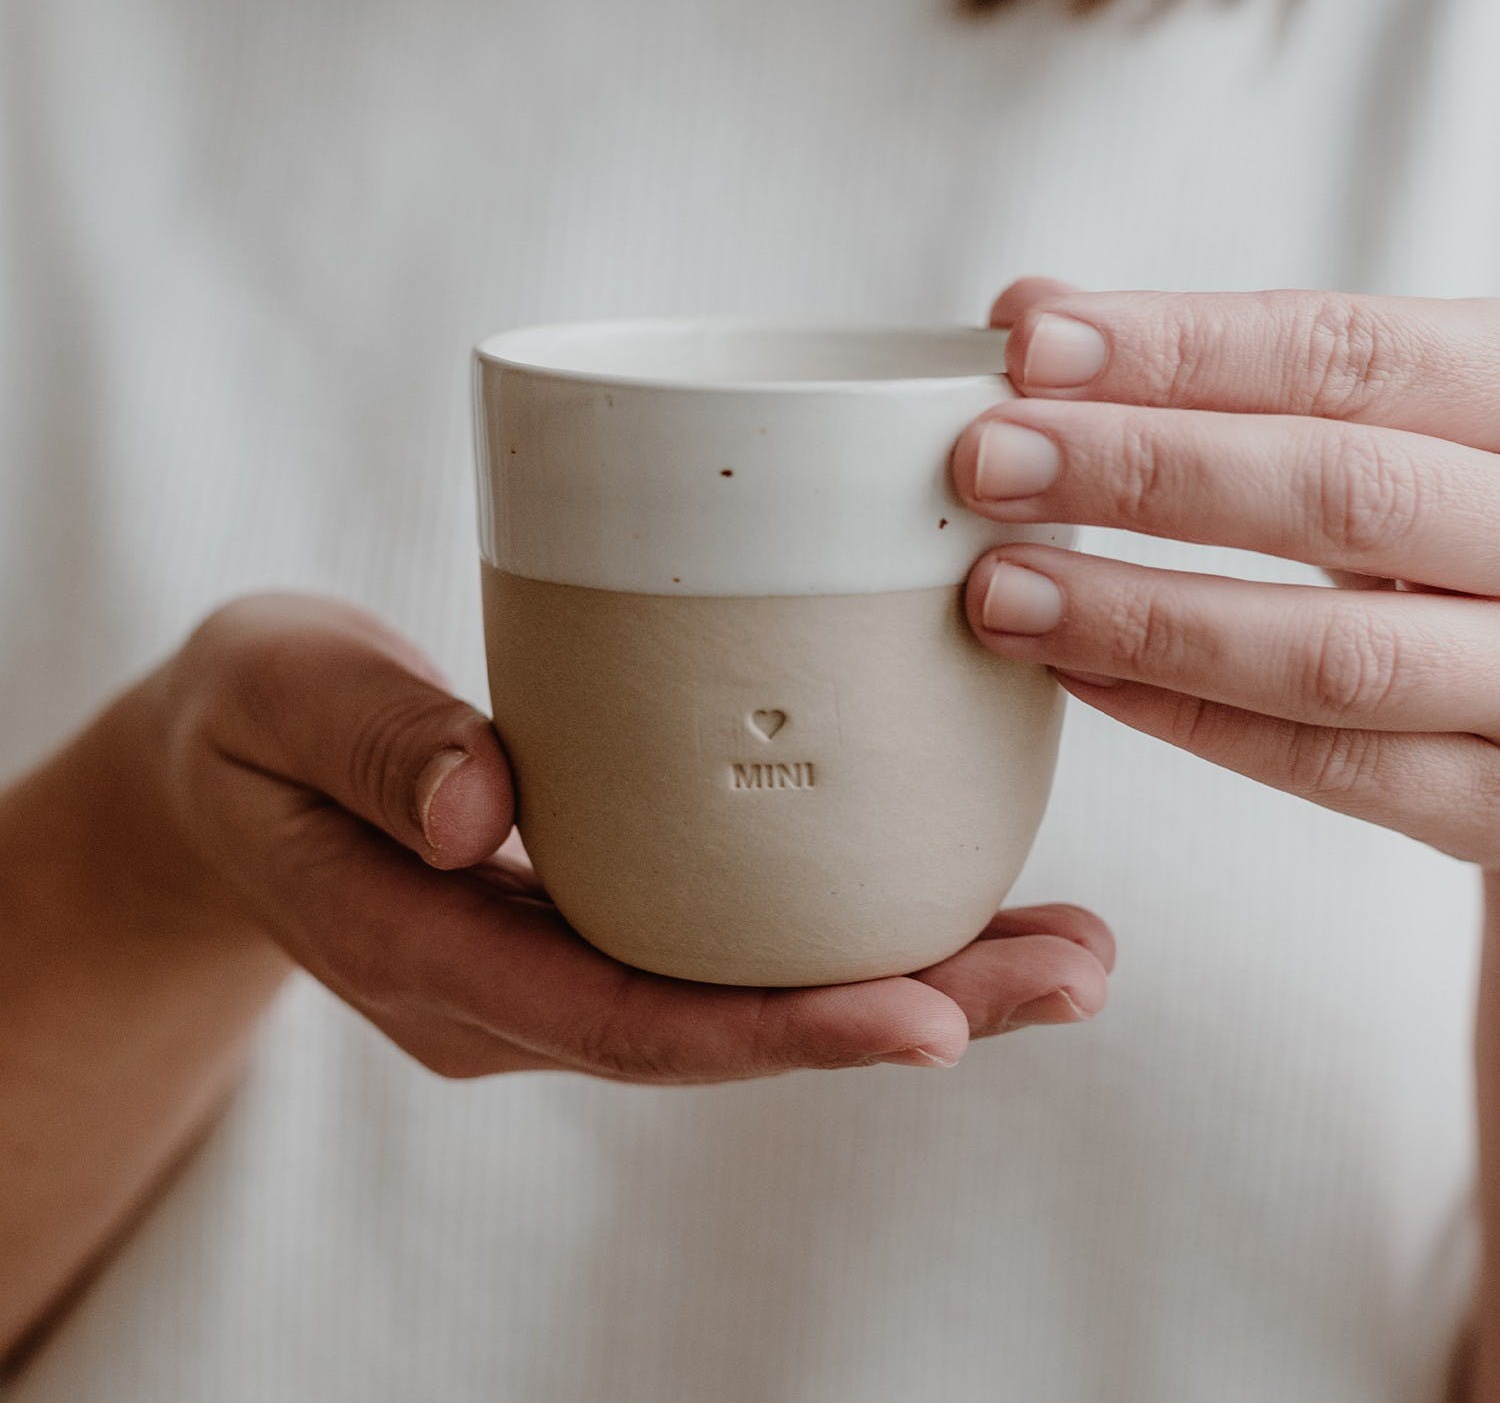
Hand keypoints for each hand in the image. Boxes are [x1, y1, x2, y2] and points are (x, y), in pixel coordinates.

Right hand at [125, 594, 1112, 1082]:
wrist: (230, 774)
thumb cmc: (252, 723)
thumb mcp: (277, 696)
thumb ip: (369, 740)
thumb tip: (483, 806)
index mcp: (429, 957)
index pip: (625, 1019)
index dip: (778, 1029)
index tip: (928, 1016)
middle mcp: (513, 995)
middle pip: (726, 1031)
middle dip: (906, 1016)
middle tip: (1070, 975)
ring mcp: (557, 969)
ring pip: (748, 998)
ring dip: (912, 983)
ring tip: (1064, 951)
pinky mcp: (593, 921)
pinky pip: (732, 946)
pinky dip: (847, 933)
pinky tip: (956, 901)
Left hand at [951, 277, 1499, 867]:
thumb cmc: (1461, 536)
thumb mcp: (1392, 430)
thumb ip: (1227, 376)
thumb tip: (1039, 315)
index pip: (1354, 357)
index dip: (1185, 349)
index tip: (1036, 347)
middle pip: (1347, 491)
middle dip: (1145, 472)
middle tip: (991, 465)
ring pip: (1334, 652)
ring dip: (1142, 618)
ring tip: (1002, 592)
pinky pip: (1338, 768)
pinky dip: (1192, 718)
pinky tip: (1080, 673)